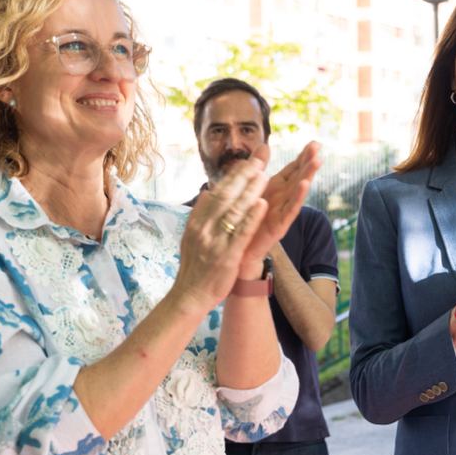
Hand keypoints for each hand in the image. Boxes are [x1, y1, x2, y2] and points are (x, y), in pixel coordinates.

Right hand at [175, 159, 269, 310]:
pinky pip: (241, 232)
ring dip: (250, 191)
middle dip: (244, 176)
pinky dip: (252, 217)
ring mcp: (215, 241)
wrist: (190, 295)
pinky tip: (263, 203)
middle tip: (260, 159)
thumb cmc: (196, 266)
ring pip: (234, 210)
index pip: (217, 193)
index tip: (248, 161)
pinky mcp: (227, 255)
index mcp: (198, 222)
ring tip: (265, 174)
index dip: (233, 176)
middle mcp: (204, 228)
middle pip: (226, 196)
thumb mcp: (192, 236)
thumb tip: (209, 191)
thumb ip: (201, 214)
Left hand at [240, 141, 321, 272]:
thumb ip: (259, 167)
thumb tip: (264, 144)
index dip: (303, 156)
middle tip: (319, 147)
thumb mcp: (252, 188)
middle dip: (309, 161)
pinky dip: (298, 197)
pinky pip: (290, 209)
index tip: (315, 143)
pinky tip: (304, 184)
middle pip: (299, 176)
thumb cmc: (247, 219)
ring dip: (308, 175)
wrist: (240, 250)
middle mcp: (282, 198)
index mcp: (276, 188)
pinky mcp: (279, 225)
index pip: (293, 169)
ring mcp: (283, 211)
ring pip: (298, 191)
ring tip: (317, 161)